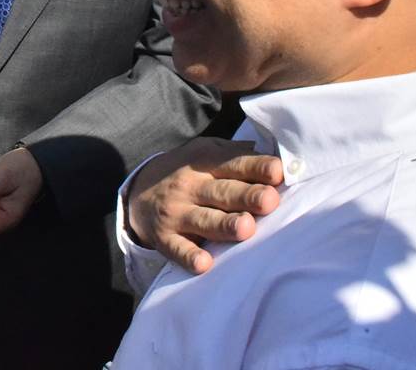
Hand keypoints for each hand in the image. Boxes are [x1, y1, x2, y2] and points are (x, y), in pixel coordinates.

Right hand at [124, 138, 282, 274]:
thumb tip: (277, 158)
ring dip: (225, 225)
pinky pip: (178, 249)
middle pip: (223, 192)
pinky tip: (204, 263)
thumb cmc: (187, 172)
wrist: (137, 192)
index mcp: (205, 163)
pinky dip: (189, 257)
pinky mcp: (164, 238)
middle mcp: (190, 186)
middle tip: (270, 201)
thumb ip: (236, 154)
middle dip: (247, 196)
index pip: (234, 163)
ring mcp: (176, 212)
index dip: (256, 168)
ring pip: (204, 220)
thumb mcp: (205, 151)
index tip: (277, 172)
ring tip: (246, 227)